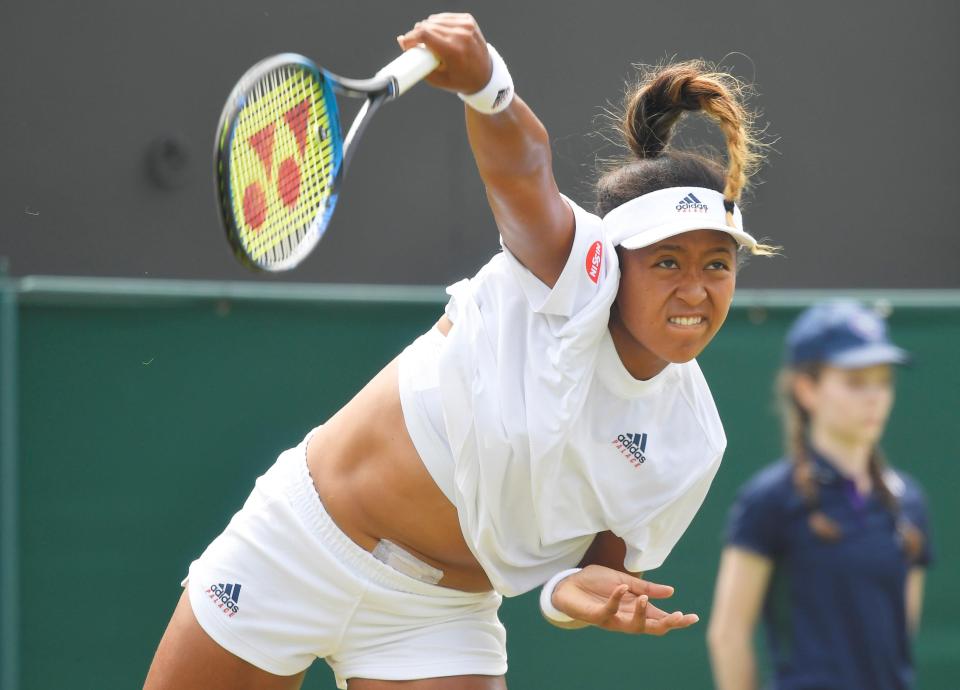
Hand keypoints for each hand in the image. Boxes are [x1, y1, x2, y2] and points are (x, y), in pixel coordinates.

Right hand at [396, 13, 491, 93]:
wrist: (486, 75)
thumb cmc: (460, 80)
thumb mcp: (437, 79)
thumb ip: (417, 63)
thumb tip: (401, 41)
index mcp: (453, 50)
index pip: (424, 34)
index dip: (410, 38)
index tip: (405, 44)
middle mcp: (461, 35)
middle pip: (427, 26)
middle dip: (417, 35)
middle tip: (416, 46)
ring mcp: (466, 25)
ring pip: (434, 20)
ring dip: (427, 29)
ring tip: (429, 42)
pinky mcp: (468, 20)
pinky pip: (444, 17)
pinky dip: (438, 25)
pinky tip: (440, 35)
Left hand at [552, 565, 699, 634]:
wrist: (568, 583)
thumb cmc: (596, 584)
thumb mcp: (624, 580)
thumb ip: (647, 587)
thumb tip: (672, 591)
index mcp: (637, 608)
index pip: (661, 617)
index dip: (677, 619)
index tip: (694, 617)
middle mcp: (628, 617)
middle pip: (653, 628)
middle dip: (668, 624)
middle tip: (680, 617)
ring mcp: (613, 619)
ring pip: (634, 626)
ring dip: (642, 614)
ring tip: (646, 599)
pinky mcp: (598, 616)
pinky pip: (610, 611)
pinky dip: (617, 599)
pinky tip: (623, 588)